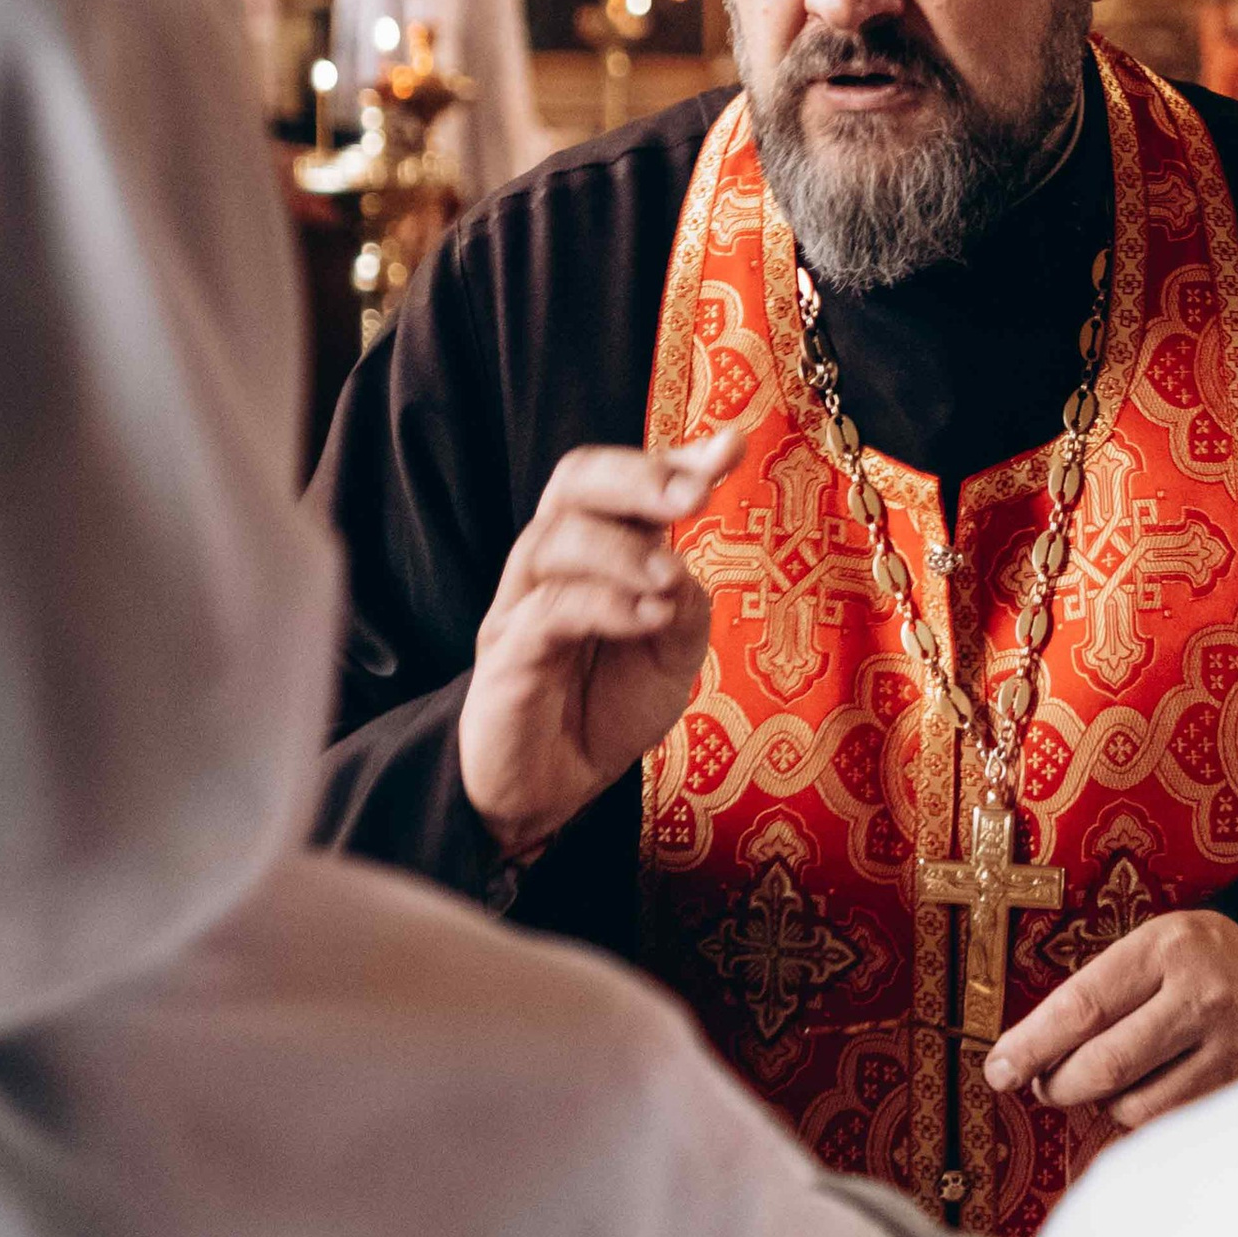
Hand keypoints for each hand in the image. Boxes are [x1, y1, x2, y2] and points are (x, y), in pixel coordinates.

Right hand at [458, 427, 743, 860]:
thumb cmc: (606, 707)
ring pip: (556, 538)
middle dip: (638, 476)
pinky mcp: (507, 656)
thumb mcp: (672, 654)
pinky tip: (646, 618)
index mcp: (598, 548)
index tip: (731, 446)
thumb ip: (686, 604)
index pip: (625, 480)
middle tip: (693, 496)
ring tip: (672, 577)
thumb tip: (685, 565)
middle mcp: (553, 561)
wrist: (549, 791)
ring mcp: (522, 604)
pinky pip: (547, 611)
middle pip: (574, 480)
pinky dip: (603, 605)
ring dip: (624, 549)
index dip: (676, 456)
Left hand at [983, 908, 1237, 1132]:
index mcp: (1167, 948)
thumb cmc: (1186, 964)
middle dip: (1059, 1085)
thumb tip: (1021, 1062)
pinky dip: (1144, 1120)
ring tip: (1114, 1078)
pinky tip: (1150, 1090)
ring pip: (1135, 1108)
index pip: (1082, 1006)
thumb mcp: (1144, 952)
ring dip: (1106, 1104)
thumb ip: (1093, 997)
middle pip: (1105, 1066)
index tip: (998, 1071)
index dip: (1031, 1046)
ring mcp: (1232, 1049)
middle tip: (1044, 1084)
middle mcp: (1204, 996)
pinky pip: (1170, 1128)